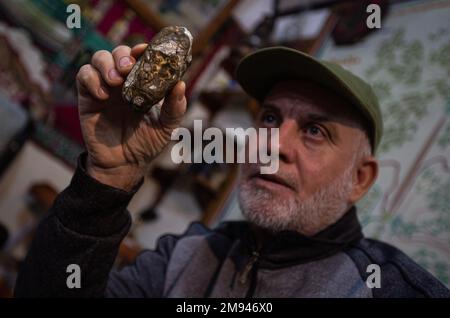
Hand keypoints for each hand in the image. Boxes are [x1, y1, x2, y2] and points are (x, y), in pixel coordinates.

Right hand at [76, 44, 186, 190]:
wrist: (124, 165)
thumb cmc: (147, 144)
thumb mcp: (166, 126)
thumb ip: (175, 107)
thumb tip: (180, 84)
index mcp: (142, 84)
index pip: (140, 57)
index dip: (142, 49)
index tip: (145, 49)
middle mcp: (123, 82)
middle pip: (118, 53)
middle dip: (123, 55)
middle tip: (129, 67)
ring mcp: (105, 88)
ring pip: (99, 58)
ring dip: (107, 64)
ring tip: (116, 81)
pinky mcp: (87, 98)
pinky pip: (83, 76)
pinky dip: (92, 79)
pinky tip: (103, 95)